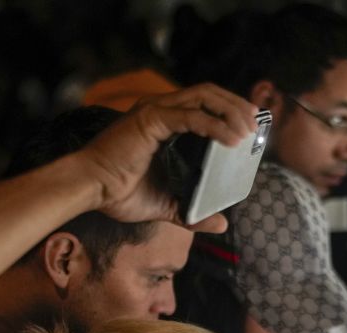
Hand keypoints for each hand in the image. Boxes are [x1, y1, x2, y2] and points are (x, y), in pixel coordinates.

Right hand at [79, 84, 256, 232]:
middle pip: (209, 93)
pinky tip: (233, 139)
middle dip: (237, 105)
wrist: (88, 191)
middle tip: (258, 124)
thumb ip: (191, 212)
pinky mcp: (150, 119)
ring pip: (204, 96)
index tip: (251, 127)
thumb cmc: (117, 194)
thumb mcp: (165, 206)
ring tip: (249, 131)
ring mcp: (154, 110)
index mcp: (162, 122)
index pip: (204, 104)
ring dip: (231, 110)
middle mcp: (159, 108)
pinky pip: (192, 116)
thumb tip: (221, 224)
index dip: (229, 110)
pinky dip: (216, 125)